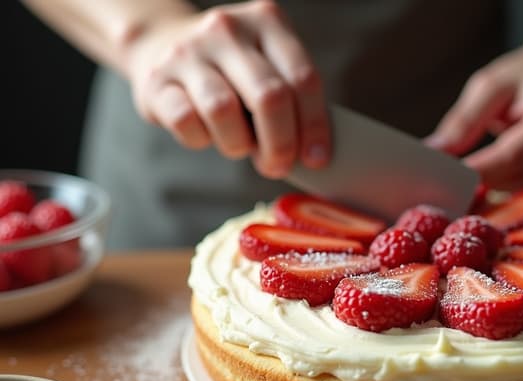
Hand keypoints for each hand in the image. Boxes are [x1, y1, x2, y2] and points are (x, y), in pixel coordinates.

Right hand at [124, 0, 329, 177]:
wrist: (159, 46)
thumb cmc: (230, 71)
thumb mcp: (267, 65)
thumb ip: (294, 97)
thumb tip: (315, 154)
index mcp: (267, 22)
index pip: (303, 79)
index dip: (315, 126)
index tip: (317, 159)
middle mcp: (227, 29)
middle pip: (270, 97)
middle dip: (280, 144)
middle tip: (277, 166)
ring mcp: (188, 51)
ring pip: (224, 111)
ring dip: (238, 145)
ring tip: (238, 147)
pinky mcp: (156, 80)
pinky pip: (188, 123)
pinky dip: (202, 140)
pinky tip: (205, 134)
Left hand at [426, 45, 522, 200]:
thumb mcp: (490, 86)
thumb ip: (464, 120)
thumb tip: (435, 151)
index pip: (514, 157)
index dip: (479, 171)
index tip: (446, 179)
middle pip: (520, 182)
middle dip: (482, 186)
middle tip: (448, 186)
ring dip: (495, 196)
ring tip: (467, 186)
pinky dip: (511, 200)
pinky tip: (491, 189)